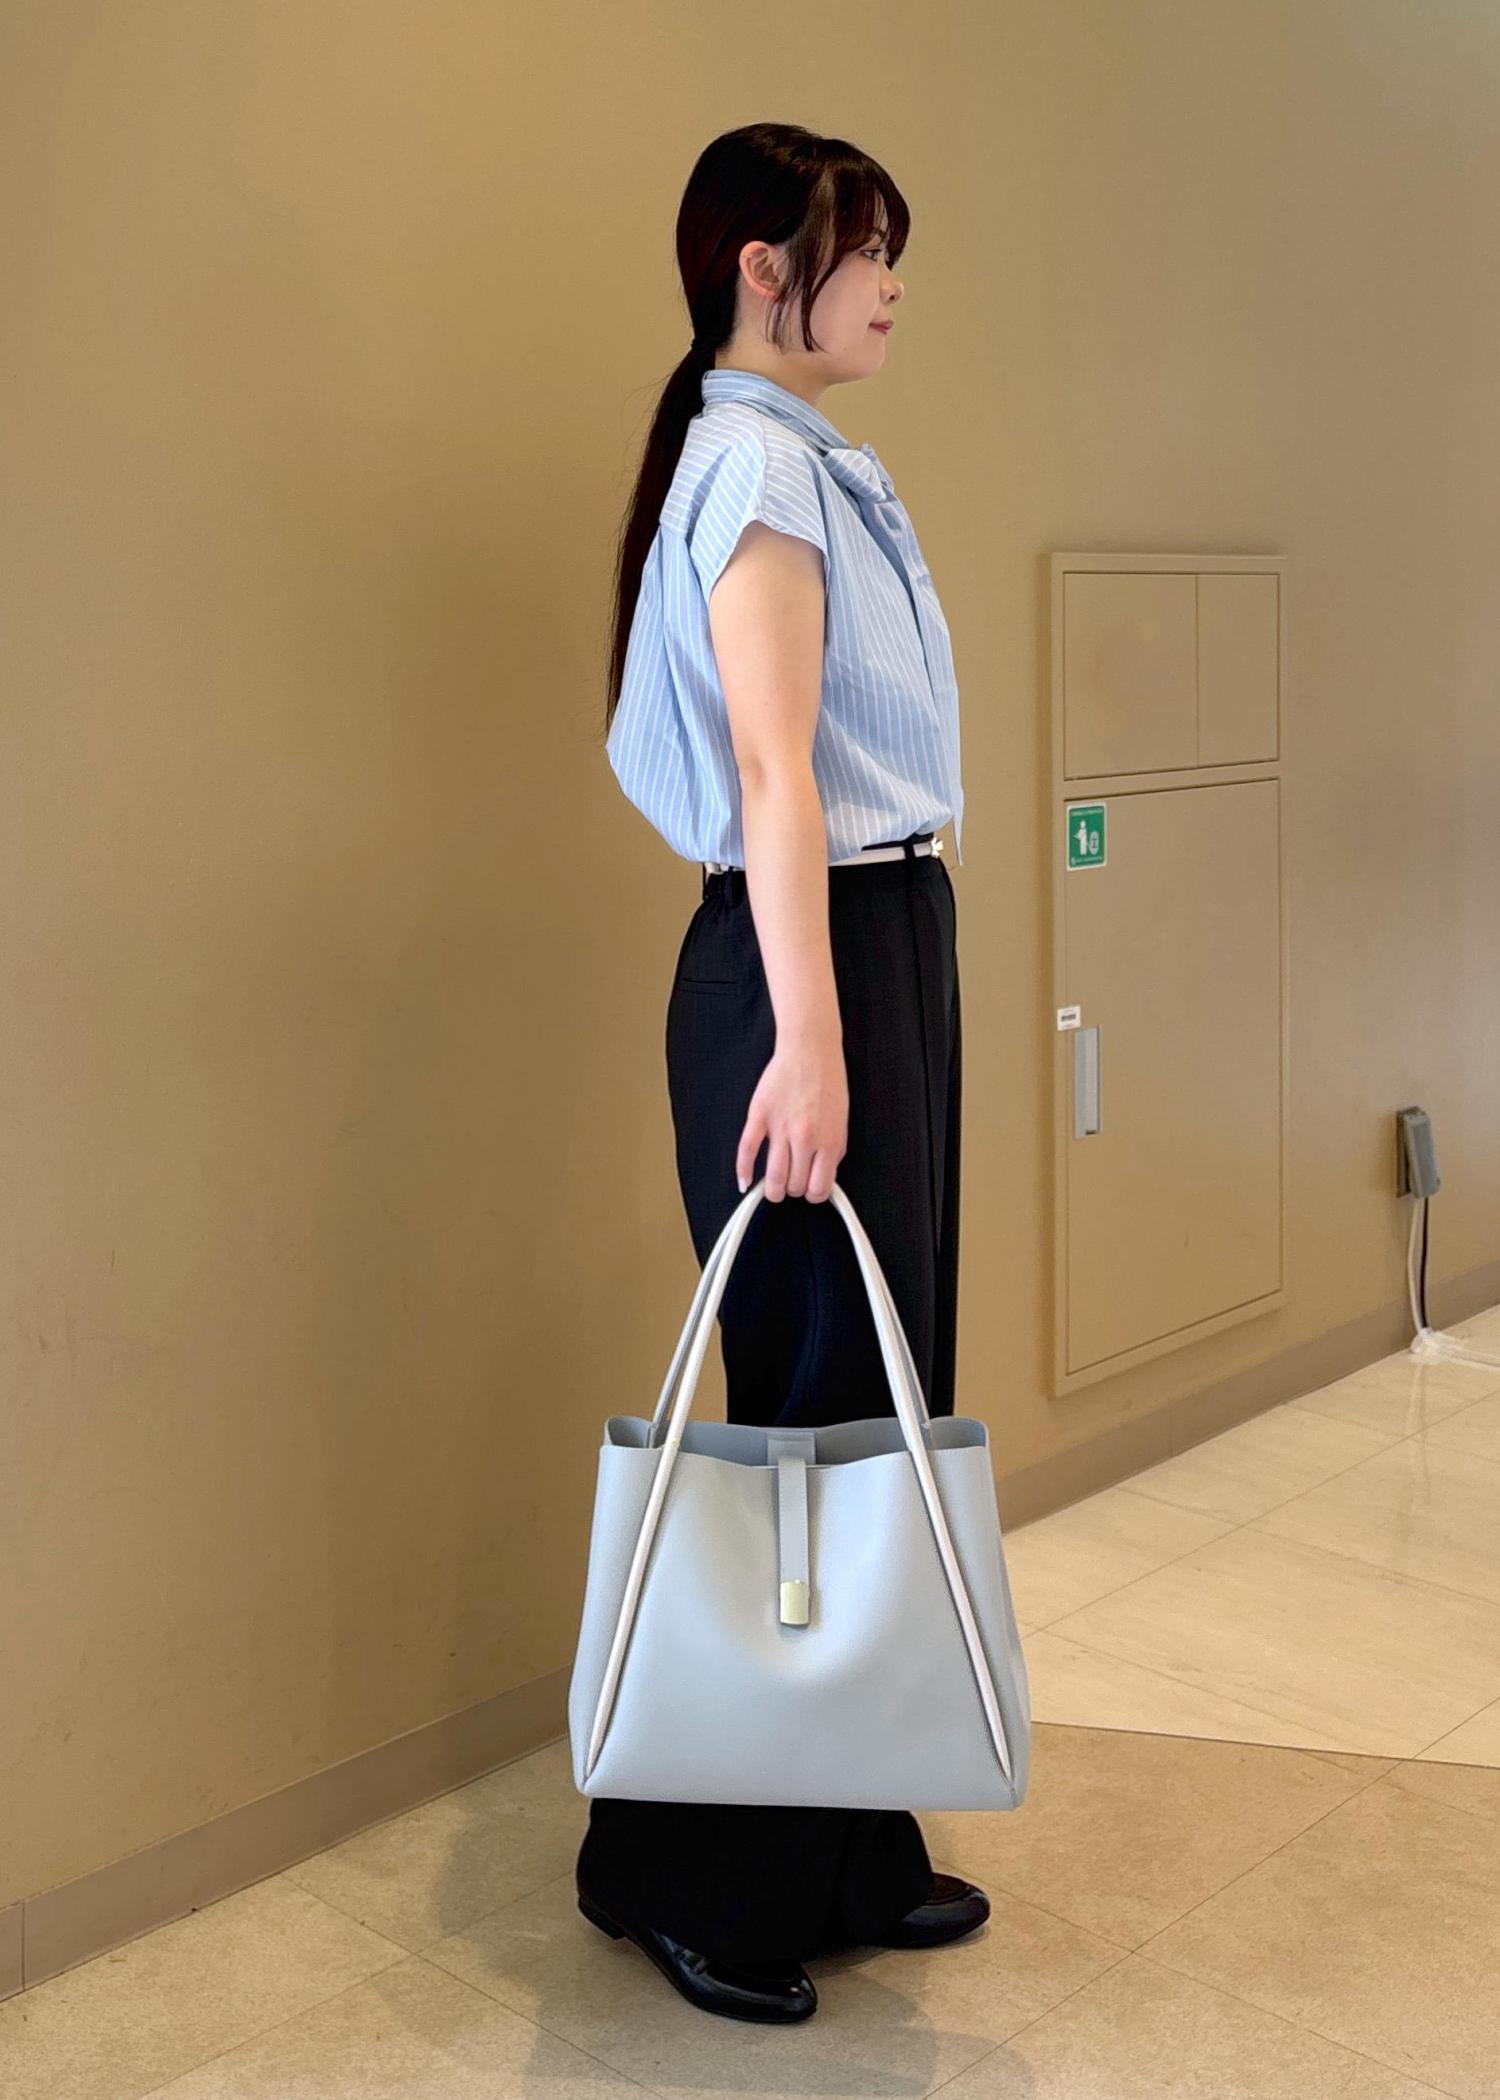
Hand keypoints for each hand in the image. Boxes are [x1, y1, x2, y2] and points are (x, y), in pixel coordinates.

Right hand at [737, 1034, 847, 1201]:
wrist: (810, 1050)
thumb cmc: (828, 1082)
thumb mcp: (842, 1122)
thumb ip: (832, 1151)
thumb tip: (821, 1176)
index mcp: (830, 1142)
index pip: (818, 1189)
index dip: (813, 1194)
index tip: (809, 1190)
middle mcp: (806, 1139)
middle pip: (794, 1185)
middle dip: (793, 1189)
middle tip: (791, 1182)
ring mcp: (781, 1128)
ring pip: (773, 1177)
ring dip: (773, 1190)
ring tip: (773, 1188)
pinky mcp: (759, 1116)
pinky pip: (747, 1150)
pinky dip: (743, 1171)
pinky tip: (744, 1182)